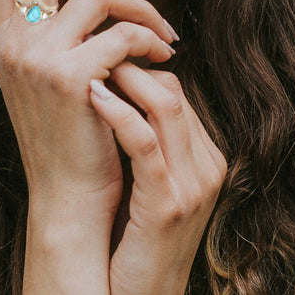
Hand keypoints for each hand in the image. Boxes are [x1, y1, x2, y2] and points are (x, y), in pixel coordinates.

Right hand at [0, 0, 178, 293]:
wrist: (69, 198)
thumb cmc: (72, 133)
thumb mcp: (48, 73)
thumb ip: (55, 25)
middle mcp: (7, 40)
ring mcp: (33, 58)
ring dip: (144, 5)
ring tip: (168, 34)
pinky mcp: (69, 78)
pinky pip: (122, 32)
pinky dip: (151, 40)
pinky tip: (165, 60)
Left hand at [89, 64, 226, 294]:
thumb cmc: (131, 244)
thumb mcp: (147, 188)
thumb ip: (143, 146)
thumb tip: (110, 94)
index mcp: (206, 159)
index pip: (176, 92)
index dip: (137, 69)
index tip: (96, 58)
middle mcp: (208, 167)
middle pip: (173, 91)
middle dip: (130, 64)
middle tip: (88, 51)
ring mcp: (193, 185)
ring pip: (165, 105)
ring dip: (123, 78)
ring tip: (87, 64)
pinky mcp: (168, 203)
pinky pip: (144, 141)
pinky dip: (117, 111)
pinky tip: (91, 94)